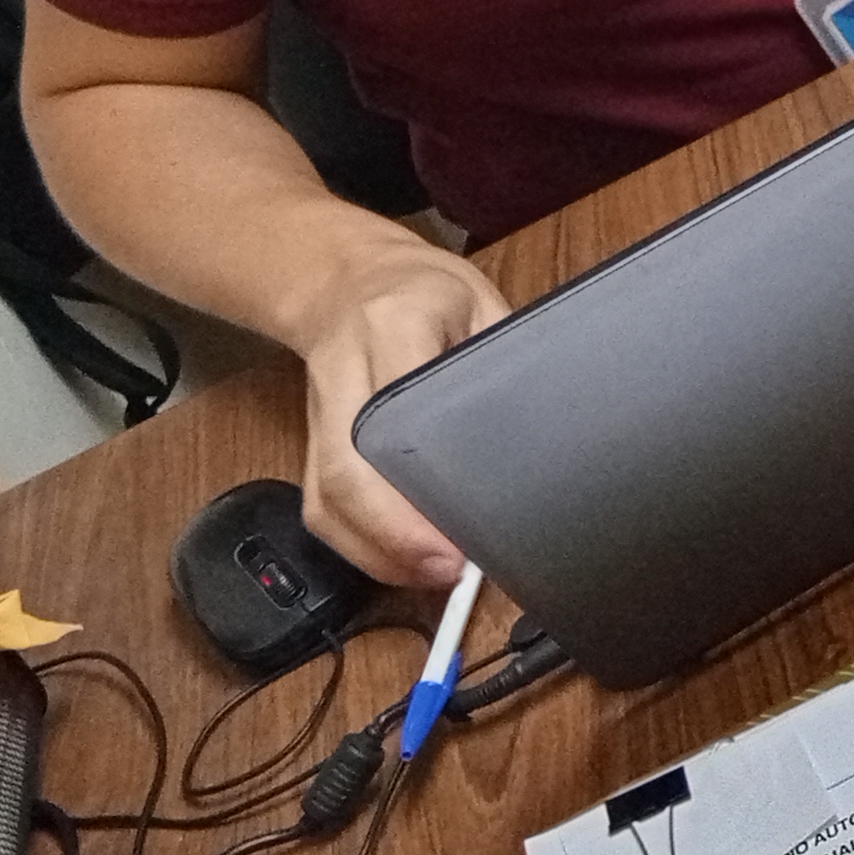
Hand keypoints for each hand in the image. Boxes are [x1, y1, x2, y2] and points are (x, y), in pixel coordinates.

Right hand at [289, 232, 507, 585]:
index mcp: (395, 324)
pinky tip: (401, 563)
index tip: (458, 524)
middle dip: (394, 534)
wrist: (341, 277)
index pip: (397, 409)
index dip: (420, 476)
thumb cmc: (426, 289)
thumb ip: (499, 358)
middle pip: (346, 470)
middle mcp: (345, 372)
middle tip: (450, 571)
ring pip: (325, 499)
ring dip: (375, 551)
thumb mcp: (480, 302)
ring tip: (434, 577)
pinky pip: (320, 507)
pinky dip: (358, 546)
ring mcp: (319, 414)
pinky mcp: (309, 444)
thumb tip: (545, 435)